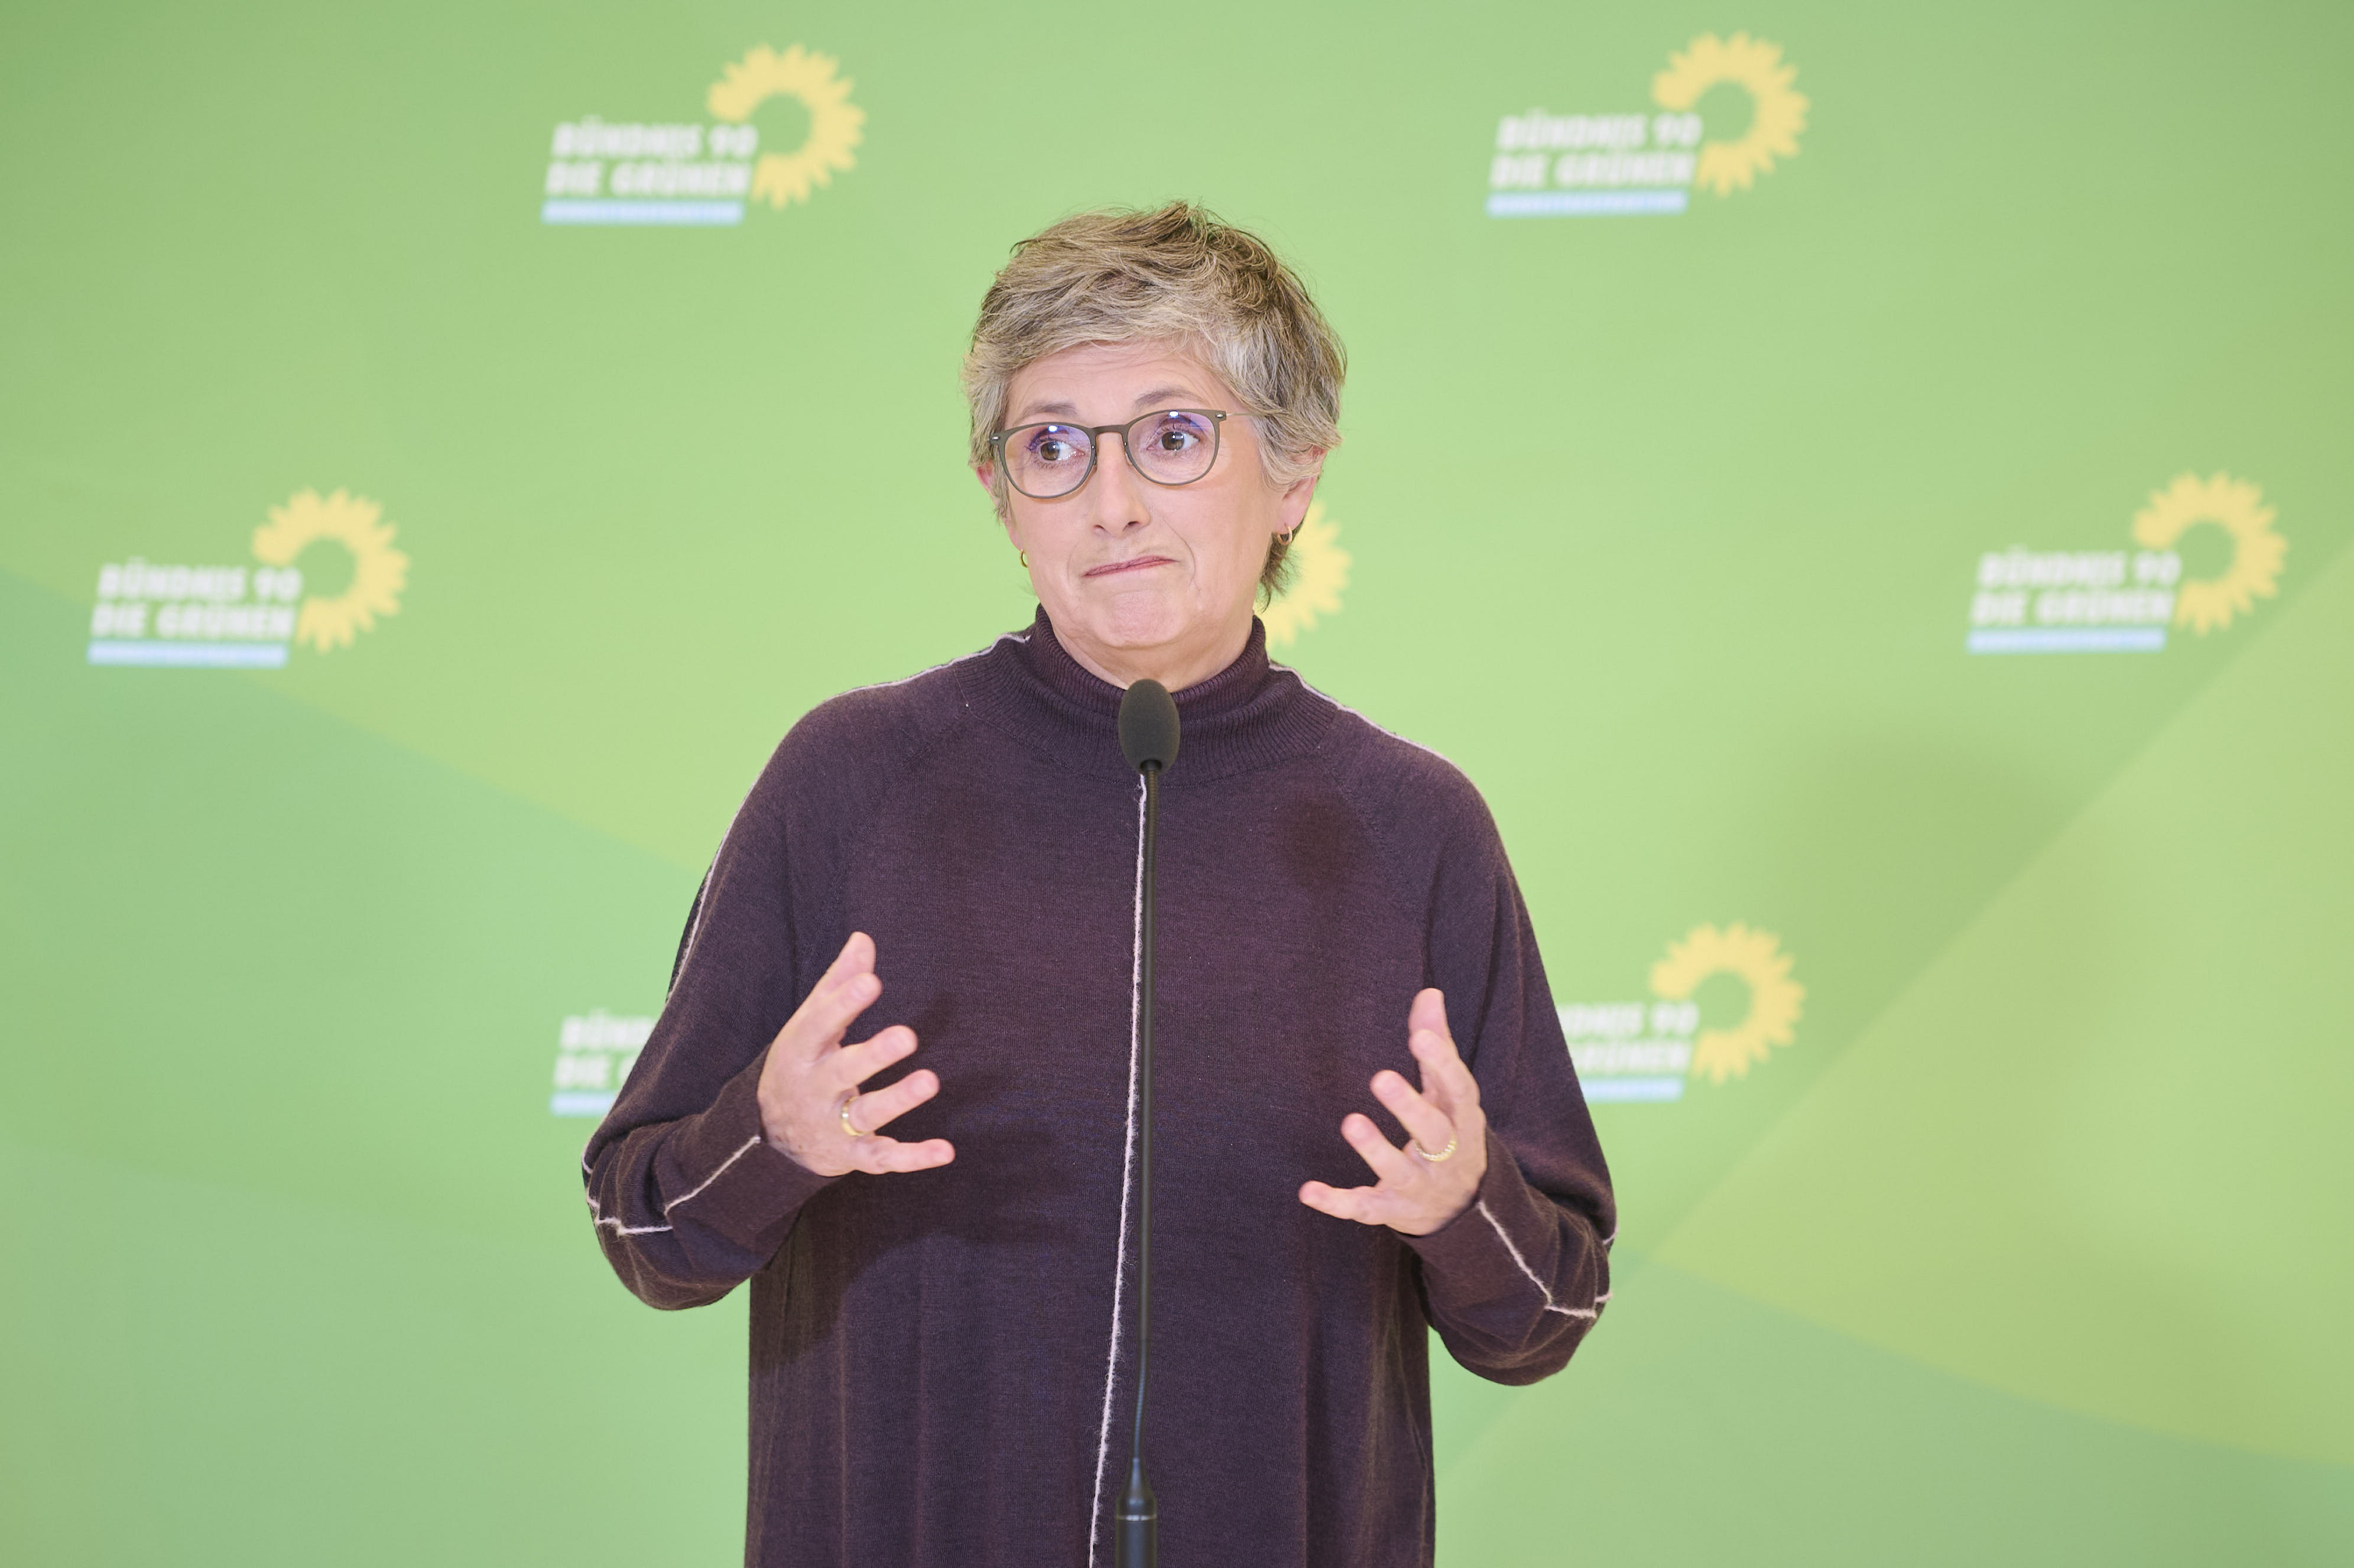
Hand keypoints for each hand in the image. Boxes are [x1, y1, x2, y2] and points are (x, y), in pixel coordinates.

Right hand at [755, 931, 955, 1177]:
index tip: (870, 980)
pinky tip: (946, 1151)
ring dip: (898, 1100)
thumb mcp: (809, 1025)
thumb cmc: (801, 1065)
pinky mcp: (851, 1155)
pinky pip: (882, 1159)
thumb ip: (838, 985)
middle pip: (843, 1071)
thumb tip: (864, 939)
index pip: (819, 1024)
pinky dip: (913, 1157)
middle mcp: (815, 1089)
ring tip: (930, 1081)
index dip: (843, 1003)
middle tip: (908, 1035)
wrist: (769, 1138)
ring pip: (866, 1115)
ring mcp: (832, 1126)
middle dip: (873, 1055)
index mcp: (802, 1051)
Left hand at [1299, 988, 1487, 1235]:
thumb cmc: (1450, 1131)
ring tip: (1350, 1122)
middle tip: (1380, 1077)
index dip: (1442, 1064)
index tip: (1420, 1037)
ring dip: (1375, 1150)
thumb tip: (1429, 993)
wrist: (1466, 1208)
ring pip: (1399, 1171)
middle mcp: (1447, 1155)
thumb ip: (1436, 1046)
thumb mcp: (1449, 1093)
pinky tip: (1307, 1190)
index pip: (1458, 1090)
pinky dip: (1338, 1202)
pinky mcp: (1393, 1210)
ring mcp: (1420, 1186)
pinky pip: (1366, 1209)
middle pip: (1433, 1132)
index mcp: (1463, 1119)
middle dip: (1409, 1107)